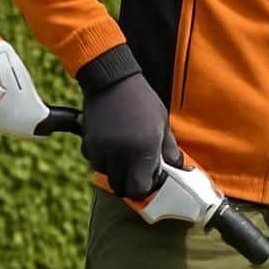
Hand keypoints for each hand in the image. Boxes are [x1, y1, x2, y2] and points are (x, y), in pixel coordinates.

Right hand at [81, 71, 181, 198]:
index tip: (148, 179)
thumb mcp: (162, 124)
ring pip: (106, 174)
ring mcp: (103, 149)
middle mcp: (122, 153)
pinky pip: (94, 161)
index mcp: (144, 150)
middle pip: (121, 187)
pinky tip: (110, 146)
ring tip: (123, 154)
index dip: (144, 187)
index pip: (139, 189)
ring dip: (114, 170)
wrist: (113, 80)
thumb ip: (170, 150)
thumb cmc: (142, 101)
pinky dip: (101, 159)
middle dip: (129, 183)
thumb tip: (178, 167)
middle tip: (136, 171)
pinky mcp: (89, 142)